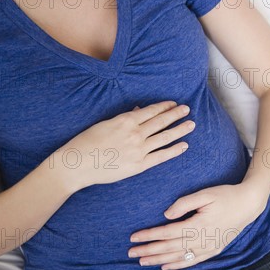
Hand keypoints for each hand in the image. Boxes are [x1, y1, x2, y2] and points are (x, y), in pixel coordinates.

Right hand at [46, 101, 194, 191]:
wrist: (77, 164)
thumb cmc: (87, 142)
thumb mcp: (106, 124)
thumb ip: (125, 118)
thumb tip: (139, 111)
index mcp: (126, 120)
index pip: (151, 111)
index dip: (164, 106)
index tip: (173, 103)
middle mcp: (135, 133)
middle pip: (161, 121)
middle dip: (176, 114)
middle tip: (187, 109)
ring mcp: (139, 150)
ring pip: (165, 137)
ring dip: (180, 129)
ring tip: (191, 124)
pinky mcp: (139, 165)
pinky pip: (161, 156)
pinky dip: (174, 150)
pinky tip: (184, 145)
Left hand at [127, 182, 268, 269]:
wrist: (248, 204)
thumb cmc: (226, 195)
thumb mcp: (206, 193)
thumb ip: (184, 203)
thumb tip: (166, 215)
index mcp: (199, 224)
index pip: (168, 233)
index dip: (150, 236)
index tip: (134, 237)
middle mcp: (203, 239)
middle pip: (170, 248)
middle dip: (149, 250)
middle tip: (131, 252)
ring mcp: (209, 247)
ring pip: (179, 257)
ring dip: (159, 260)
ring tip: (142, 261)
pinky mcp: (214, 249)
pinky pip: (192, 261)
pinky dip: (178, 265)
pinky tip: (165, 267)